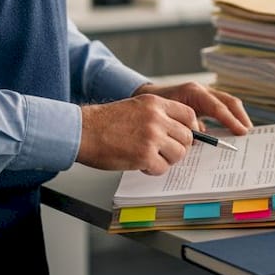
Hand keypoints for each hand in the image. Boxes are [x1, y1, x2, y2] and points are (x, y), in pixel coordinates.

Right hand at [77, 94, 198, 174]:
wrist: (84, 131)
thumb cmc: (105, 121)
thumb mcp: (136, 107)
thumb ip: (157, 115)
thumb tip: (176, 130)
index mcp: (155, 103)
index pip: (188, 115)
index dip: (190, 128)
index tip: (185, 137)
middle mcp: (157, 118)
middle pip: (187, 137)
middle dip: (179, 147)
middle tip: (166, 152)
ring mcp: (152, 136)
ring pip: (178, 154)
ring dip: (167, 160)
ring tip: (152, 158)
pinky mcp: (144, 155)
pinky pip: (163, 167)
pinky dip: (154, 170)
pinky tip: (142, 165)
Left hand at [134, 81, 252, 135]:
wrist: (150, 97)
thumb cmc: (157, 107)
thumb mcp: (168, 116)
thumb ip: (184, 125)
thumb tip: (199, 136)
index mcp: (193, 92)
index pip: (217, 107)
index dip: (230, 120)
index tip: (241, 132)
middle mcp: (203, 90)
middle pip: (229, 101)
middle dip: (240, 117)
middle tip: (248, 133)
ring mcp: (206, 93)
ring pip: (229, 103)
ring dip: (238, 117)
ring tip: (245, 132)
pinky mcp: (207, 100)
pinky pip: (223, 107)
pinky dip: (230, 117)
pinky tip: (234, 130)